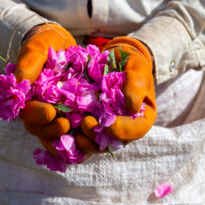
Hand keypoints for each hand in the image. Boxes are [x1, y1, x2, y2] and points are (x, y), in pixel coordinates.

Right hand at [15, 24, 75, 143]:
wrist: (60, 42)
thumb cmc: (44, 43)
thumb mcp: (36, 49)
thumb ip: (27, 64)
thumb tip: (18, 83)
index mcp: (28, 97)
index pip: (27, 113)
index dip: (37, 116)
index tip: (50, 112)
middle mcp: (40, 110)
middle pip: (41, 130)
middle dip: (52, 132)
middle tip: (66, 126)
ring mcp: (57, 114)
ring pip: (57, 137)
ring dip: (67, 142)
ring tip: (81, 140)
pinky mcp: (73, 115)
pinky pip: (74, 134)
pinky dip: (80, 141)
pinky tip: (91, 143)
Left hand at [77, 37, 156, 152]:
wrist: (114, 60)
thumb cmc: (130, 65)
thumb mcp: (137, 68)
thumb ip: (136, 84)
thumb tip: (133, 107)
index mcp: (142, 117)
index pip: (136, 130)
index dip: (123, 130)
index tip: (109, 123)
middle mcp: (125, 128)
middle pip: (113, 142)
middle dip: (98, 137)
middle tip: (85, 123)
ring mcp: (106, 128)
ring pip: (96, 143)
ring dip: (83, 140)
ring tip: (72, 132)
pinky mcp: (91, 124)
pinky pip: (83, 136)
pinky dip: (72, 136)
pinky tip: (62, 130)